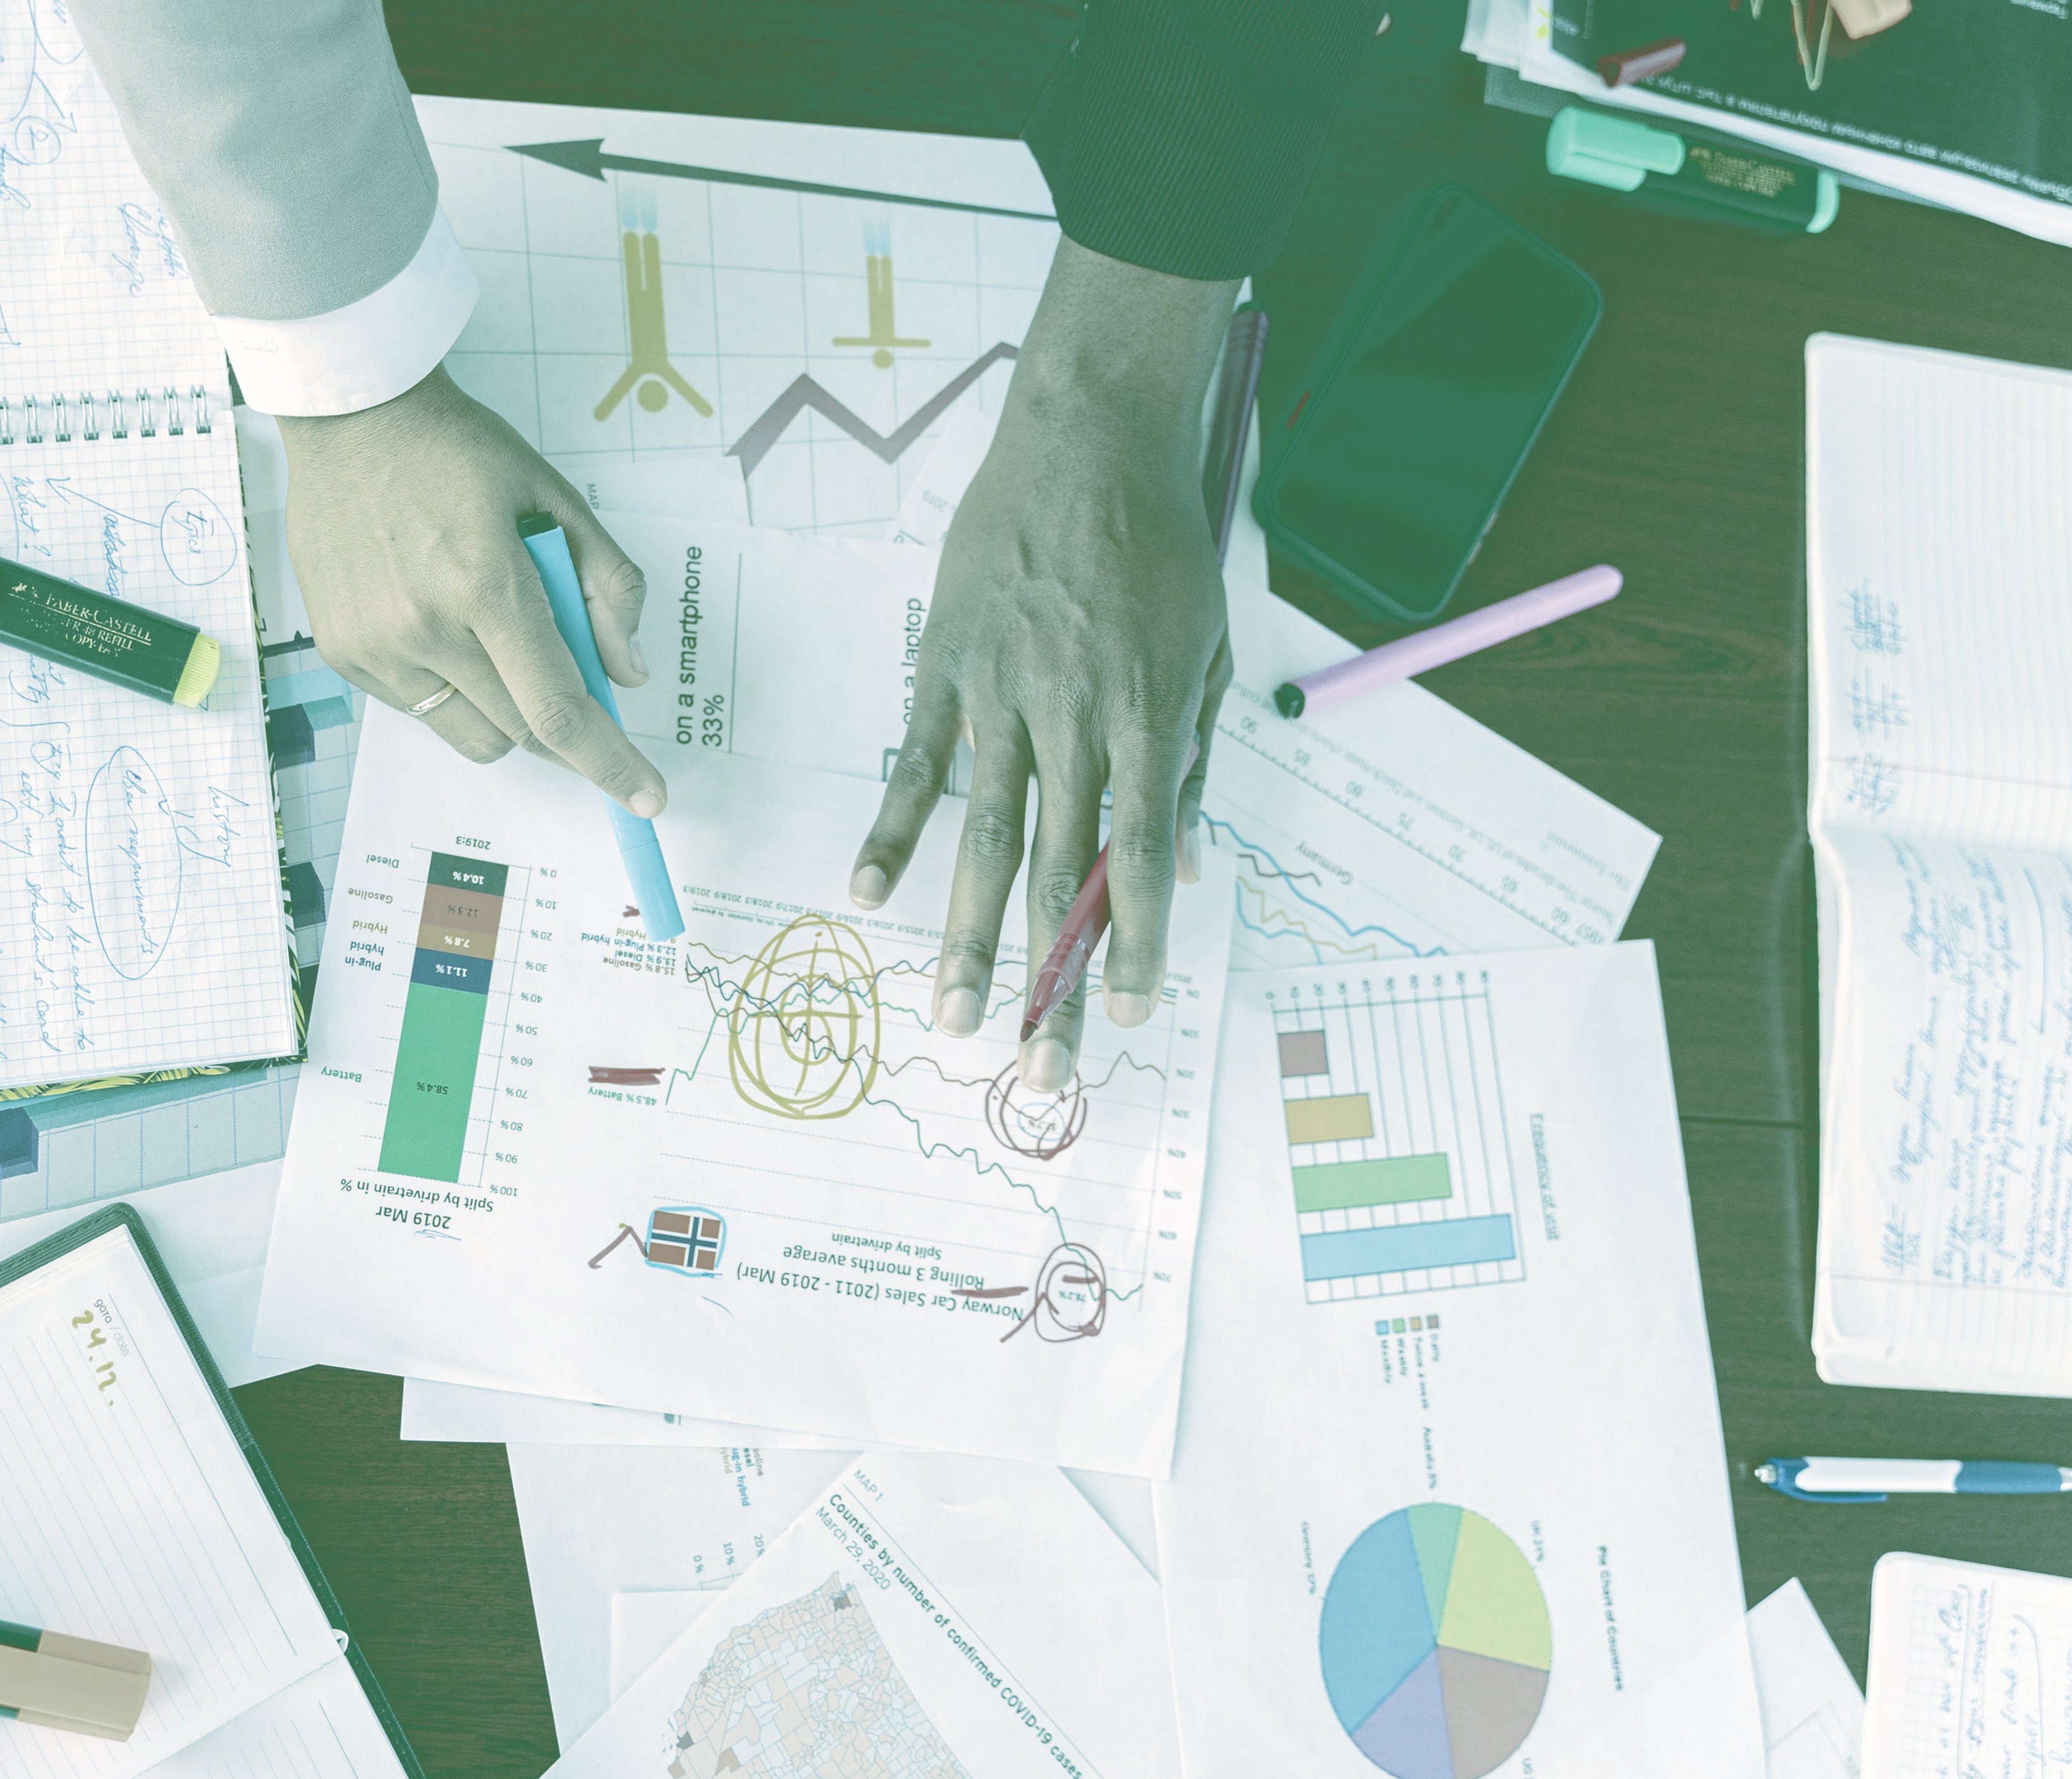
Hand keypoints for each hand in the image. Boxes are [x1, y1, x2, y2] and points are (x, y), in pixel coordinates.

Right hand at [277, 365, 666, 815]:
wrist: (350, 417)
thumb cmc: (456, 450)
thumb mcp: (554, 498)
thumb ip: (606, 586)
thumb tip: (628, 674)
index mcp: (486, 584)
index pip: (557, 707)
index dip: (609, 762)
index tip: (646, 797)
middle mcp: (425, 626)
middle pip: (521, 732)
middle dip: (564, 729)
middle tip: (576, 684)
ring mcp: (376, 645)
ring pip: (471, 733)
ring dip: (506, 711)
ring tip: (493, 636)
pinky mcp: (343, 653)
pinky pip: (421, 710)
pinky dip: (453, 689)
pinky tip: (443, 625)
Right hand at [849, 240, 1236, 1089]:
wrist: (1088, 441)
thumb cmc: (1158, 547)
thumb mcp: (1203, 652)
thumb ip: (1186, 760)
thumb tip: (1182, 865)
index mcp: (1144, 716)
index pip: (1139, 855)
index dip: (1131, 941)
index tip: (1125, 1014)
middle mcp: (1071, 717)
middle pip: (1058, 869)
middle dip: (1049, 973)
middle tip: (1040, 1061)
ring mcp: (1000, 694)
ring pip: (983, 834)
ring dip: (965, 931)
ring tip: (953, 1013)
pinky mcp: (946, 668)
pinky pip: (914, 763)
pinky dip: (891, 829)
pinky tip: (867, 894)